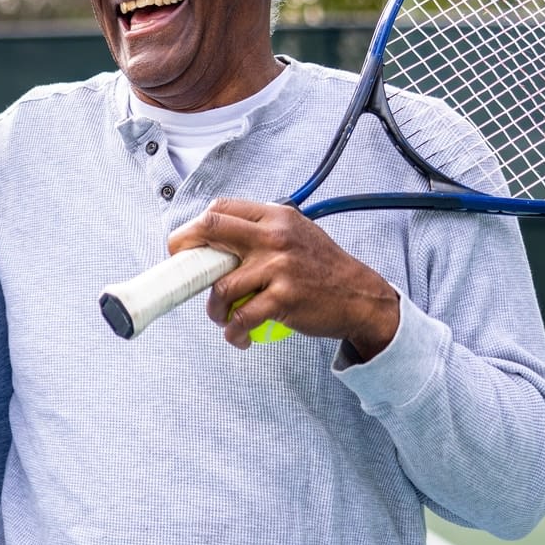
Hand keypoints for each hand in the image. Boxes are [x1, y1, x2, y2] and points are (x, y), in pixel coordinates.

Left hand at [165, 198, 399, 354]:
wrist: (361, 297)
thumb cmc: (322, 267)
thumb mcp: (296, 233)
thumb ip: (260, 230)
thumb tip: (215, 238)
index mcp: (275, 216)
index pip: (220, 209)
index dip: (194, 227)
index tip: (184, 246)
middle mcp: (275, 236)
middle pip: (211, 230)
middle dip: (186, 251)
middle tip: (184, 273)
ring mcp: (279, 267)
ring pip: (222, 286)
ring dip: (215, 308)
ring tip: (223, 317)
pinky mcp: (284, 298)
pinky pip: (243, 317)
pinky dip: (234, 331)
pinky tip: (239, 335)